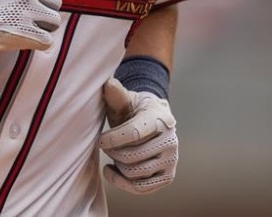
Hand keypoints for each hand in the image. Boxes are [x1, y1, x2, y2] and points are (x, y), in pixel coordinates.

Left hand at [99, 77, 177, 194]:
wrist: (153, 121)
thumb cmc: (133, 109)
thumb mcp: (125, 99)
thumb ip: (116, 93)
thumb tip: (108, 83)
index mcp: (160, 118)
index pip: (134, 133)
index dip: (112, 139)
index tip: (99, 140)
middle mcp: (171, 140)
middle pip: (133, 157)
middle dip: (113, 153)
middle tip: (105, 147)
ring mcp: (171, 160)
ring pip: (135, 173)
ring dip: (118, 166)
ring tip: (112, 156)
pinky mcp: (168, 176)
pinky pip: (141, 188)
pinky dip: (122, 183)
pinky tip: (111, 170)